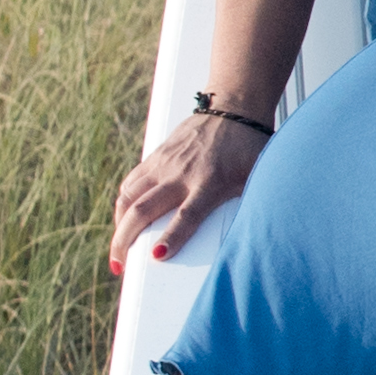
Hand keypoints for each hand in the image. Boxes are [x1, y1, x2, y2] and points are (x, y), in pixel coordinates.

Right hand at [111, 109, 267, 270]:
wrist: (233, 108)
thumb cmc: (248, 147)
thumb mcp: (257, 176)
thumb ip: (253, 202)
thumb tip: (255, 234)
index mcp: (210, 182)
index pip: (188, 215)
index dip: (172, 237)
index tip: (157, 256)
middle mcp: (181, 174)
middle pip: (143, 210)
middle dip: (125, 240)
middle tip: (120, 266)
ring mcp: (164, 164)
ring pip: (128, 198)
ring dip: (118, 226)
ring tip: (117, 250)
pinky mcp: (155, 156)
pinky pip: (130, 183)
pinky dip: (122, 204)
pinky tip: (123, 221)